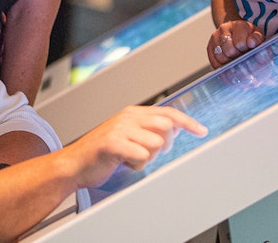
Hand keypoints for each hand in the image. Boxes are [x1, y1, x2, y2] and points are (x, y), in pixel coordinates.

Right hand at [63, 105, 206, 189]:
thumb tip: (175, 128)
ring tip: (131, 159)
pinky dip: (136, 165)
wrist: (74, 164)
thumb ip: (150, 131)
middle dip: (165, 145)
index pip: (169, 112)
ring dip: (148, 158)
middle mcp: (128, 117)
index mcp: (133, 113)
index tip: (202, 131)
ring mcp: (119, 128)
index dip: (188, 122)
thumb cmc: (103, 152)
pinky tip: (124, 163)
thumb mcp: (129, 136)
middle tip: (149, 154)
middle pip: (166, 127)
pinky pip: (141, 155)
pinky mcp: (111, 143)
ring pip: (155, 144)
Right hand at [208, 20, 262, 67]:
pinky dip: (221, 66)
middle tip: (242, 55)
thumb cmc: (248, 36)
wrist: (237, 32)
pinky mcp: (209, 47)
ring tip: (235, 58)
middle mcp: (224, 29)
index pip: (240, 43)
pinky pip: (213, 61)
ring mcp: (215, 37)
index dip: (245, 50)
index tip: (248, 50)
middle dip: (237, 57)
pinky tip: (228, 62)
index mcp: (238, 25)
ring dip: (229, 62)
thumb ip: (257, 39)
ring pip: (220, 57)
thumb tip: (252, 43)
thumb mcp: (257, 35)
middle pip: (229, 51)